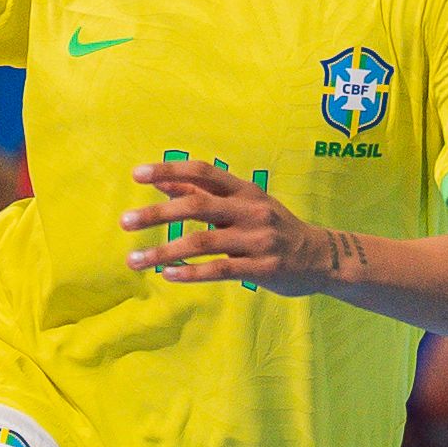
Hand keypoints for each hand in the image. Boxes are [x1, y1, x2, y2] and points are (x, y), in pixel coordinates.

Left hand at [122, 162, 351, 296]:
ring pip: (202, 242)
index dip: (170, 170)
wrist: (322, 257)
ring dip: (164, 251)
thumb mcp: (244, 204)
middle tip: (125, 222)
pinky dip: (191, 273)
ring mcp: (258, 239)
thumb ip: (205, 194)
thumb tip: (162, 183)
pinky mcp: (262, 268)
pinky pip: (220, 270)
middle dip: (157, 213)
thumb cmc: (274, 227)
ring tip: (134, 260)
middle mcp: (251, 210)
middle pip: (196, 206)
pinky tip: (168, 276)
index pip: (203, 173)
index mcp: (245, 190)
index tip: (137, 174)